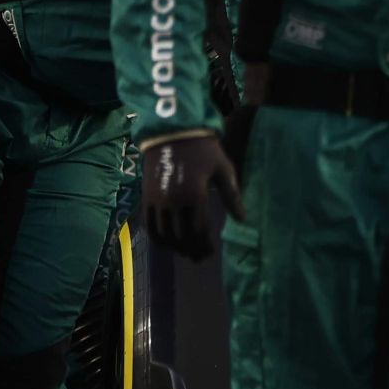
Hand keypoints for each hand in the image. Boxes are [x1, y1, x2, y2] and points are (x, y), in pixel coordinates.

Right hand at [142, 132, 242, 261]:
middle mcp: (173, 201)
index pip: (198, 230)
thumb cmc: (204, 149)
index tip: (211, 253)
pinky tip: (168, 243)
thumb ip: (232, 196)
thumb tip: (242, 220)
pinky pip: (149, 224)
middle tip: (200, 258)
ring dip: (175, 247)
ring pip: (164, 234)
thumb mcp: (223, 169)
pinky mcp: (146, 196)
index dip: (204, 245)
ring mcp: (157, 200)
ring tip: (186, 252)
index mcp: (194, 195)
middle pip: (181, 236)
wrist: (173, 130)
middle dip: (191, 250)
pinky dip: (158, 238)